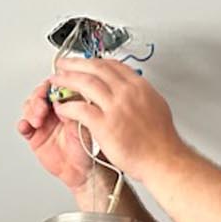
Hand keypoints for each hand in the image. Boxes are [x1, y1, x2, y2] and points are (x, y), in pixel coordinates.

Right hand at [16, 79, 96, 191]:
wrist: (80, 171)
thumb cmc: (87, 148)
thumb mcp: (84, 124)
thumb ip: (73, 110)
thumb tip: (62, 97)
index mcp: (68, 103)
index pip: (56, 87)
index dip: (51, 85)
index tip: (50, 88)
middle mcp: (55, 110)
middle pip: (40, 95)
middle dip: (38, 98)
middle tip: (42, 107)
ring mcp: (43, 122)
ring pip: (29, 107)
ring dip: (31, 110)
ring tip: (37, 120)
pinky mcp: (34, 135)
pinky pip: (24, 126)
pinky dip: (23, 124)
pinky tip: (26, 126)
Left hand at [47, 58, 185, 182]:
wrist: (163, 159)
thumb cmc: (161, 140)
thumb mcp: (156, 106)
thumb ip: (140, 95)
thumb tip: (133, 90)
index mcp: (139, 87)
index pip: (113, 65)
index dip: (95, 62)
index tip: (85, 62)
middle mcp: (127, 92)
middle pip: (96, 68)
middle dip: (76, 64)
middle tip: (64, 64)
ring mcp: (115, 107)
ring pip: (85, 83)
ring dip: (67, 79)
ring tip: (57, 80)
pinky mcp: (104, 124)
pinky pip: (79, 109)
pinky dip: (68, 106)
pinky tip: (61, 107)